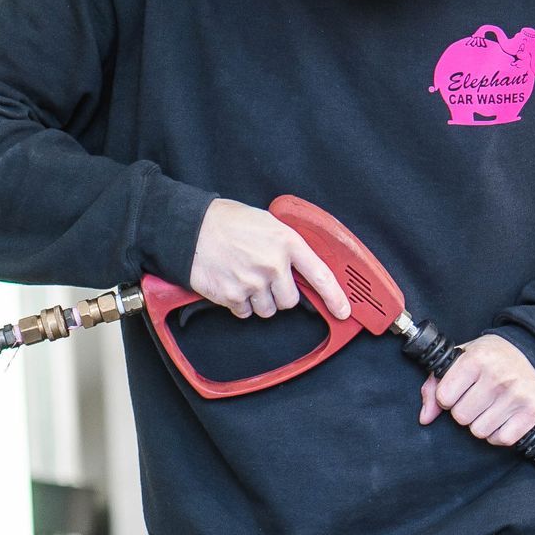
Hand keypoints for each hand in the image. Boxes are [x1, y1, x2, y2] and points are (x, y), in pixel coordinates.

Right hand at [189, 198, 349, 322]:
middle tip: (264, 279)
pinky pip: (245, 313)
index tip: (343, 310)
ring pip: (267, 310)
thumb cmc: (228, 221)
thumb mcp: (267, 223)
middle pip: (290, 301)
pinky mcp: (232, 296)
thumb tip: (302, 270)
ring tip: (244, 277)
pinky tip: (232, 283)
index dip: (334, 296)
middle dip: (279, 295)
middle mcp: (273, 264)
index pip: (319, 275)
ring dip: (259, 300)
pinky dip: (239, 304)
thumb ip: (287, 246)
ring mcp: (253, 282)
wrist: (190, 227)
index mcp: (286, 242)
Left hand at [419, 334, 534, 446]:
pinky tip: (502, 417)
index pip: (445, 397)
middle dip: (464, 411)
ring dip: (481, 423)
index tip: (458, 390)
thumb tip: (425, 418)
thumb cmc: (491, 357)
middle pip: (461, 417)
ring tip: (490, 407)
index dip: (447, 397)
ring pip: (480, 431)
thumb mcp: (460, 359)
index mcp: (477, 359)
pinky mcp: (532, 410)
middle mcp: (498, 376)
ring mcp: (517, 394)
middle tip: (476, 398)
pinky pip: (502, 439)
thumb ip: (435, 385)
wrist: (533, 352)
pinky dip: (498, 433)